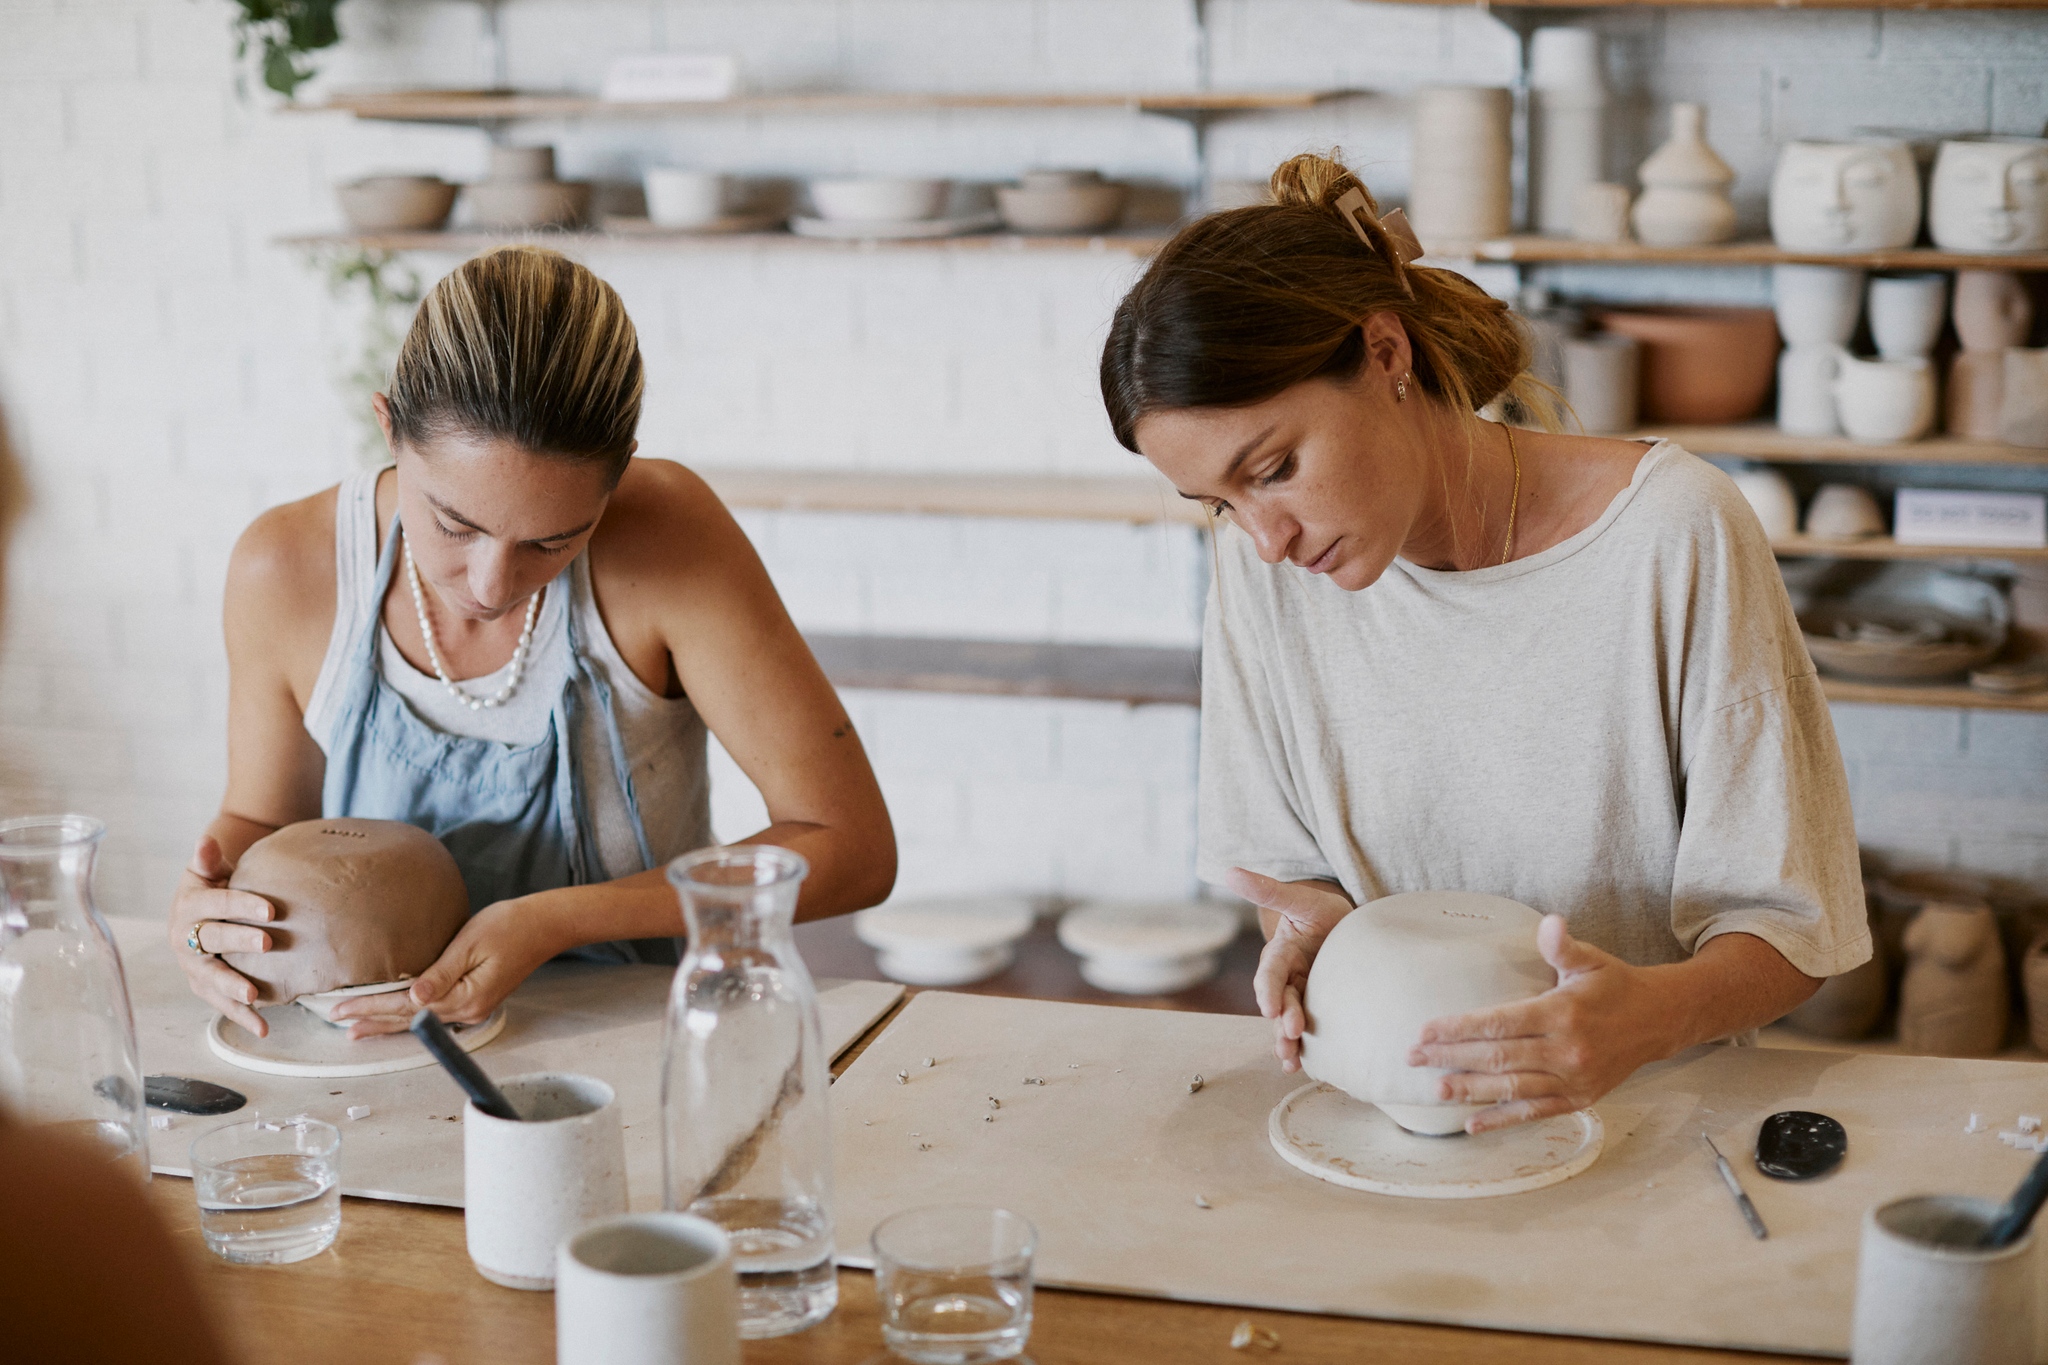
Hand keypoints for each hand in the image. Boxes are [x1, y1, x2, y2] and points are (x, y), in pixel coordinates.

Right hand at [167, 837, 275, 1037]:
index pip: (216, 905)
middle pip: (212, 940)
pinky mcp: (203, 985)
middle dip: (240, 942)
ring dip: (232, 989)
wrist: (202, 907)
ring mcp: (193, 965)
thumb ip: (207, 859)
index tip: (271, 909)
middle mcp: (185, 938)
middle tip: (269, 942)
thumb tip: (207, 840)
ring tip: (254, 997)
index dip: (242, 905)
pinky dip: (241, 1016)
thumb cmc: (212, 885)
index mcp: (189, 907)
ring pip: (211, 978)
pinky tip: (263, 1028)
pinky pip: (220, 1002)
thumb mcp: (207, 870)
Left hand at [330, 899, 556, 1038]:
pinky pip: (435, 1013)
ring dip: (389, 1023)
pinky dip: (410, 1016)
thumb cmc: (509, 925)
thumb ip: (440, 973)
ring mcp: (474, 1008)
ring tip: (360, 1030)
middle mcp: (468, 1011)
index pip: (406, 1006)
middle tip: (341, 1024)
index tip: (341, 1009)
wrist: (544, 925)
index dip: (371, 1007)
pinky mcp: (476, 1000)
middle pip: (411, 1020)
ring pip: (421, 1020)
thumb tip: (413, 998)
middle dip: (374, 1021)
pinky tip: (397, 1016)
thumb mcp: (470, 944)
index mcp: (465, 998)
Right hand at [1226, 867, 1353, 1073]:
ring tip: (1290, 1060)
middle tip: (1291, 1034)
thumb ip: (1268, 890)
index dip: (1268, 989)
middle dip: (1282, 1019)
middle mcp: (1287, 977)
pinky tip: (1301, 1065)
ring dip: (1286, 1040)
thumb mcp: (1300, 899)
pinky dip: (1302, 1047)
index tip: (1270, 1008)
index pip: (1270, 972)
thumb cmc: (1324, 911)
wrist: (1349, 927)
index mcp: (1281, 952)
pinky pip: (1304, 1028)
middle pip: (1279, 1001)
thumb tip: (1228, 871)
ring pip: (1288, 1019)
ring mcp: (1301, 994)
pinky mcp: (1315, 1006)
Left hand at [1407, 914, 1667, 1132]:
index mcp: (1562, 1014)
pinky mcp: (1579, 1099)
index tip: (1425, 1030)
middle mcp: (1566, 1051)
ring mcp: (1573, 1080)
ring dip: (1471, 1090)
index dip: (1460, 1029)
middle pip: (1498, 1057)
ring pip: (1512, 1088)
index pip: (1500, 1023)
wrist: (1660, 1020)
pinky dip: (1503, 1119)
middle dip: (1452, 1057)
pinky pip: (1534, 1112)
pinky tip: (1473, 1124)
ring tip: (1436, 1090)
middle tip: (1413, 1057)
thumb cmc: (1616, 986)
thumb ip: (1563, 946)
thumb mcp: (1591, 960)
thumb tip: (1549, 923)